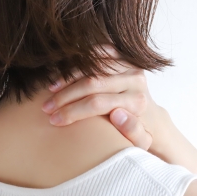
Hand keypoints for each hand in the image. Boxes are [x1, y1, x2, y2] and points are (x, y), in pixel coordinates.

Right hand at [40, 45, 171, 152]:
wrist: (151, 118)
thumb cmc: (139, 134)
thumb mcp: (140, 142)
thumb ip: (133, 133)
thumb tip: (117, 114)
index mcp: (138, 102)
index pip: (98, 104)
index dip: (72, 112)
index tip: (53, 121)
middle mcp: (136, 80)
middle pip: (92, 84)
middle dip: (65, 97)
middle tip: (46, 108)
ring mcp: (130, 66)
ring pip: (92, 67)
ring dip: (68, 78)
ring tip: (49, 91)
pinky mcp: (124, 56)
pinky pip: (97, 53)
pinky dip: (79, 63)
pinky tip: (64, 74)